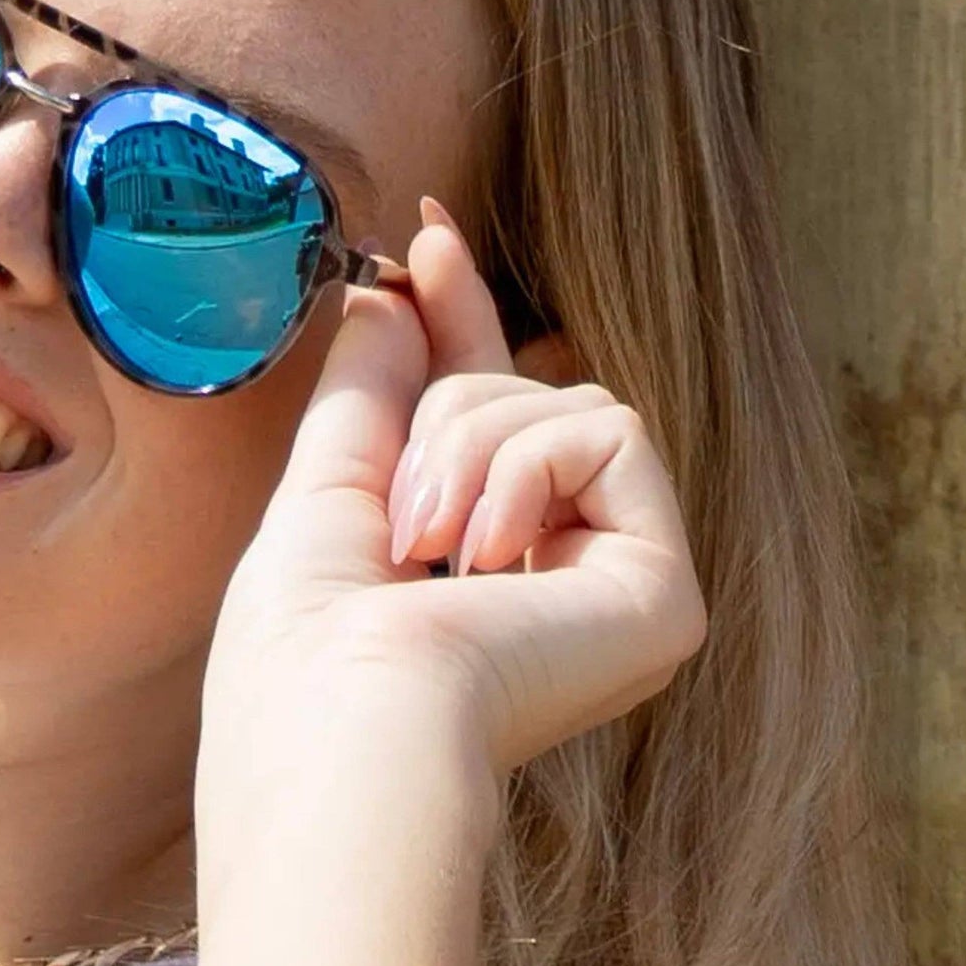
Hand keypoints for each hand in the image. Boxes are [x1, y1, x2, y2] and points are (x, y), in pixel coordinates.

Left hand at [198, 198, 706, 813]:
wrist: (344, 730)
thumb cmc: (301, 651)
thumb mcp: (320, 495)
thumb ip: (367, 393)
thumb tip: (387, 291)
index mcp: (463, 575)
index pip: (482, 417)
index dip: (458, 320)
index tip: (422, 235)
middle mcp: (548, 583)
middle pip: (518, 393)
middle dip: (442, 414)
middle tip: (399, 518)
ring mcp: (609, 589)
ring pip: (565, 401)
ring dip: (470, 445)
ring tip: (427, 550)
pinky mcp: (664, 590)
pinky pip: (613, 430)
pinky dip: (528, 467)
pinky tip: (487, 560)